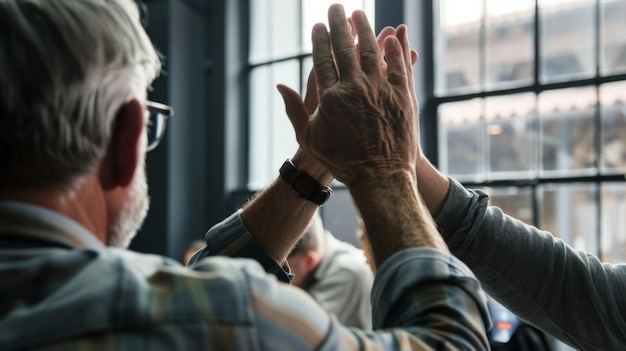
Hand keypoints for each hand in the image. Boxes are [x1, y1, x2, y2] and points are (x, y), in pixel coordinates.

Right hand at [278, 5, 416, 186]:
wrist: (379, 176)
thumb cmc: (342, 161)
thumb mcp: (310, 138)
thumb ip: (294, 109)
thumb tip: (280, 84)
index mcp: (329, 97)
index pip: (322, 58)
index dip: (320, 38)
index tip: (318, 26)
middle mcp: (353, 88)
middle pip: (345, 47)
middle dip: (339, 23)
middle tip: (337, 8)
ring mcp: (379, 90)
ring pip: (371, 51)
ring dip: (365, 29)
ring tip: (359, 15)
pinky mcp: (402, 95)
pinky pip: (398, 65)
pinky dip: (394, 48)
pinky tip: (390, 36)